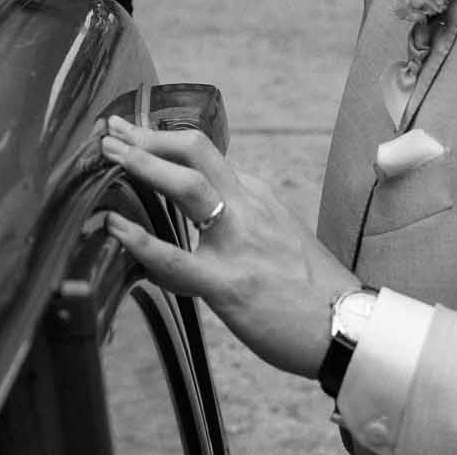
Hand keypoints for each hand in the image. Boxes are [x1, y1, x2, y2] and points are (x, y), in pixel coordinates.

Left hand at [99, 115, 356, 377]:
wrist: (348, 327)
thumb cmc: (311, 288)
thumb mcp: (278, 233)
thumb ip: (242, 217)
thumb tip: (203, 212)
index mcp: (256, 196)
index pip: (204, 154)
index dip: (163, 139)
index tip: (135, 132)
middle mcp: (248, 208)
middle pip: (195, 151)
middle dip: (148, 136)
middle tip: (112, 130)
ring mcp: (239, 243)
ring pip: (187, 186)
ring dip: (142, 164)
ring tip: (108, 155)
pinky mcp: (230, 285)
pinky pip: (177, 260)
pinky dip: (142, 241)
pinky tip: (115, 228)